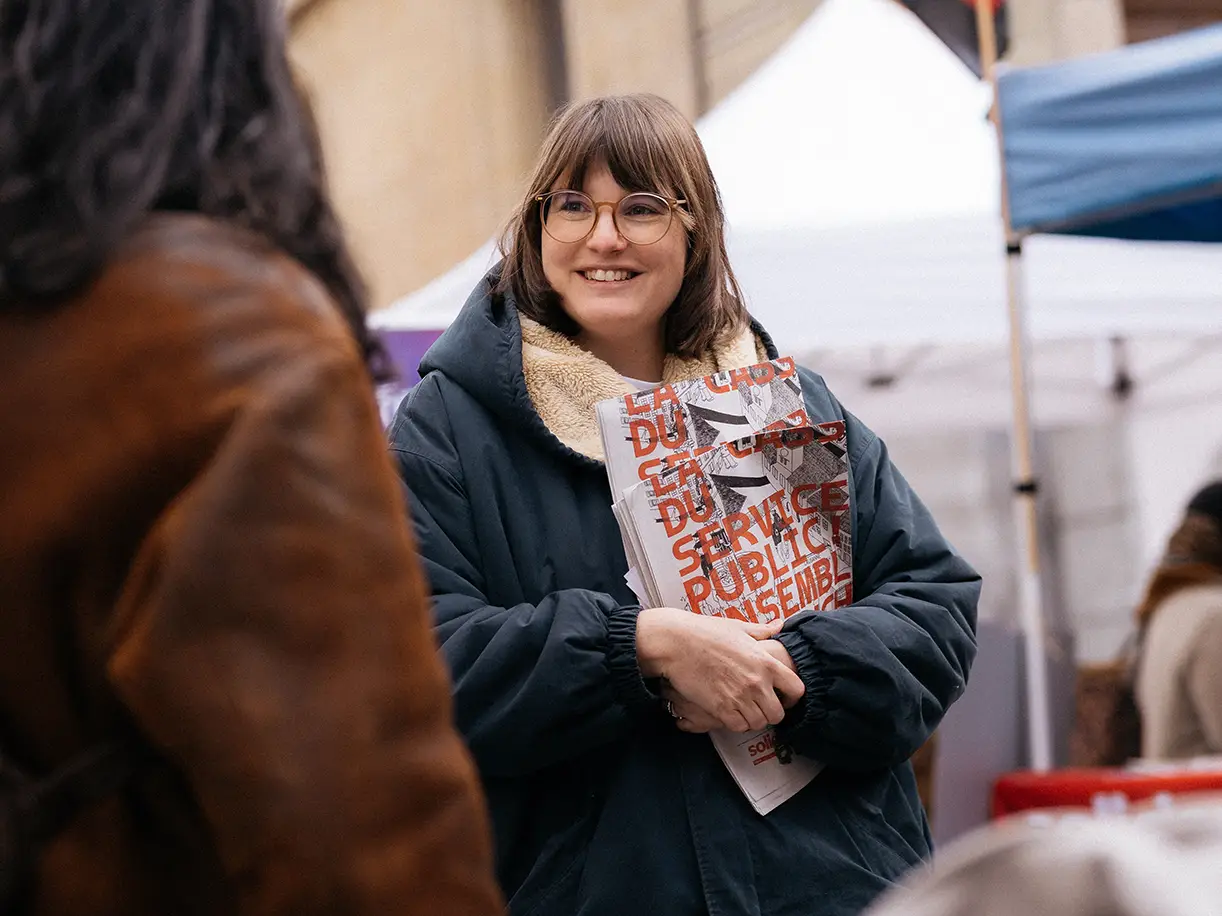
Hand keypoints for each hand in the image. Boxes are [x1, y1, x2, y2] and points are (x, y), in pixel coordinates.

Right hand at [636, 608, 804, 732]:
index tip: (783, 697)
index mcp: (765, 662)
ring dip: (752, 719)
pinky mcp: (721, 708)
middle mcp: (757, 682)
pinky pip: (738, 727)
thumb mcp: (737, 628)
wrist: (676, 643)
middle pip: (778, 714)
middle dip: (770, 712)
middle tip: (759, 707)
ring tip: (742, 710)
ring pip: (758, 723)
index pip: (797, 689)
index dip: (792, 697)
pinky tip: (729, 712)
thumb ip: (761, 631)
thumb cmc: (704, 632)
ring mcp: (739, 697)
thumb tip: (778, 624)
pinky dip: (735, 723)